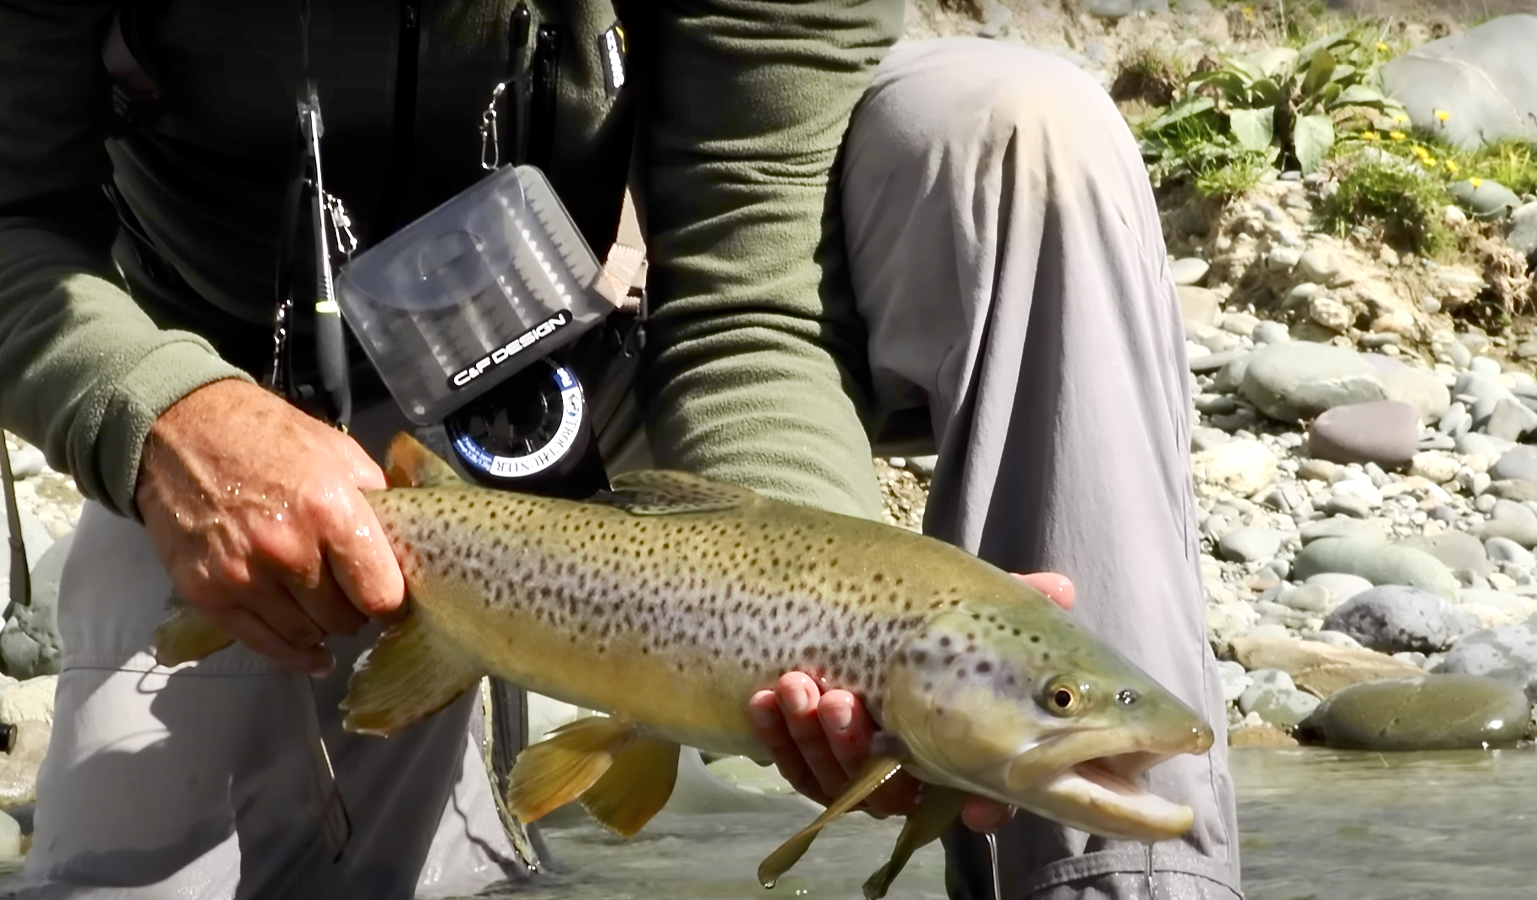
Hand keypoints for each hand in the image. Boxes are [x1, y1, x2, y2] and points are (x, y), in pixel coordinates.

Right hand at [134, 379, 405, 674]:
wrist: (180, 431)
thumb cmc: (269, 438)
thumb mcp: (340, 455)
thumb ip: (377, 502)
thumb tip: (407, 545)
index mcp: (330, 512)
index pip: (380, 594)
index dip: (392, 601)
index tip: (391, 597)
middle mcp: (287, 551)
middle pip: (344, 620)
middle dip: (355, 612)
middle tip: (352, 596)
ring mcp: (242, 577)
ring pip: (307, 635)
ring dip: (323, 627)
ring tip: (324, 606)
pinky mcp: (207, 595)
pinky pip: (264, 645)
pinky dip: (295, 654)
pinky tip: (314, 654)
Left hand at [748, 572, 1075, 831]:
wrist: (841, 605)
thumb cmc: (922, 614)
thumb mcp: (966, 601)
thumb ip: (1013, 597)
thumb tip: (1060, 589)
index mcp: (958, 746)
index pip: (982, 793)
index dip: (986, 806)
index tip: (978, 811)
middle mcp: (908, 770)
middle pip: (891, 791)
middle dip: (856, 748)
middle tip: (840, 697)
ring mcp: (855, 770)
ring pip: (835, 781)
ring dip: (812, 736)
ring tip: (794, 685)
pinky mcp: (809, 759)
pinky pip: (792, 766)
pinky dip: (776, 736)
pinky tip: (764, 699)